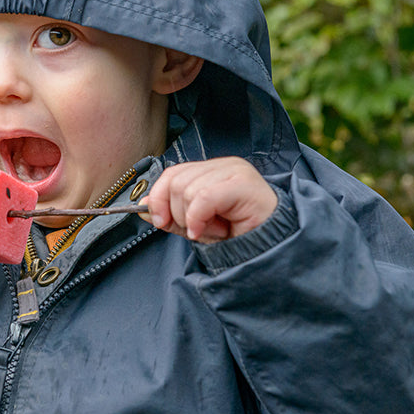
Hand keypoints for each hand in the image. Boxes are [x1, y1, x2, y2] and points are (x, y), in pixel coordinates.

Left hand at [142, 157, 276, 242]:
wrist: (272, 248)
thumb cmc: (238, 235)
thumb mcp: (196, 226)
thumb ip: (170, 216)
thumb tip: (141, 207)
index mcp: (211, 170)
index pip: (172, 173)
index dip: (158, 198)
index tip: (159, 222)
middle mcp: (222, 165)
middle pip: (176, 181)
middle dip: (178, 213)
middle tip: (197, 229)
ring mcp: (234, 171)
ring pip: (187, 190)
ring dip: (193, 220)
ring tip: (214, 229)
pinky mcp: (243, 183)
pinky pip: (203, 198)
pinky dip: (198, 219)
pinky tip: (209, 232)